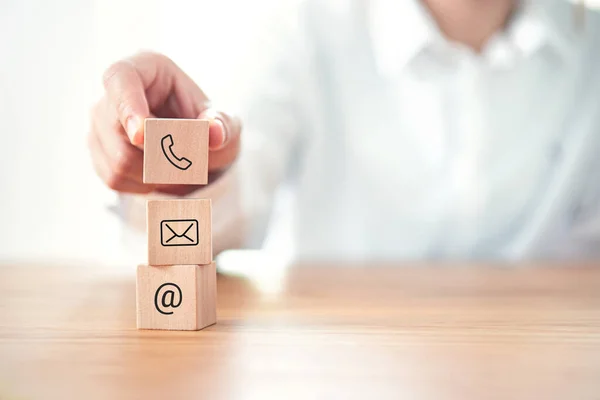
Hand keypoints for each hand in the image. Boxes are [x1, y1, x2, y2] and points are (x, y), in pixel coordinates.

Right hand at [88, 52, 240, 194]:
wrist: (198, 149)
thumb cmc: (208, 126)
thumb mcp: (225, 122)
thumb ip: (221, 124)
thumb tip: (215, 131)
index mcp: (147, 68)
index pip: (121, 78)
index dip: (128, 106)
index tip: (141, 136)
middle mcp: (115, 91)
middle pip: (120, 130)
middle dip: (161, 152)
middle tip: (194, 158)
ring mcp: (100, 121)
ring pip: (119, 160)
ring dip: (157, 172)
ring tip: (179, 162)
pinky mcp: (97, 149)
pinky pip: (114, 177)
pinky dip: (144, 184)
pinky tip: (160, 172)